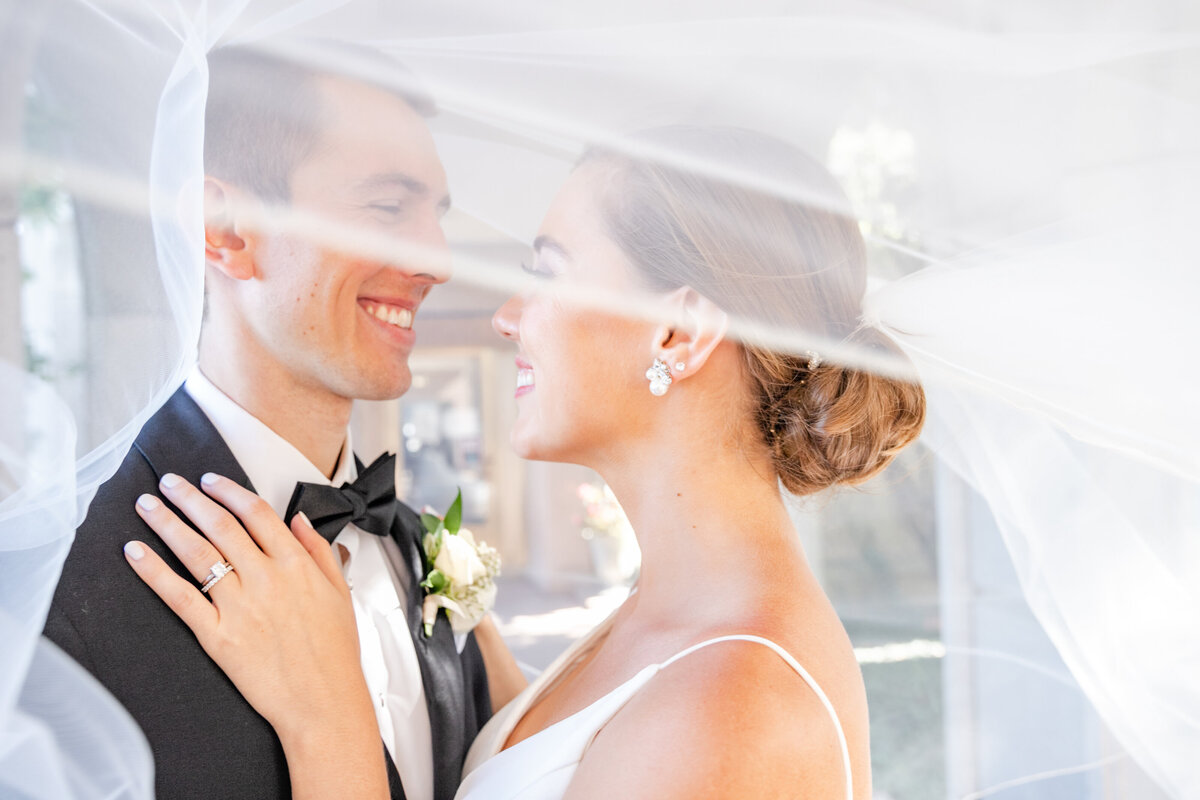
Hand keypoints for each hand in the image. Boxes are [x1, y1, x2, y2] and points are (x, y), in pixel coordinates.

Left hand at [124, 472, 375, 754]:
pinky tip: (136, 552)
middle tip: (170, 481)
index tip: (211, 479)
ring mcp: (240, 606)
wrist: (324, 701)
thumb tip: (300, 519)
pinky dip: (154, 572)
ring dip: (168, 523)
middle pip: (221, 525)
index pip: (257, 513)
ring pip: (197, 552)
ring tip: (147, 504)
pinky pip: (179, 597)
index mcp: (297, 565)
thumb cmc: (335, 653)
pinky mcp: (218, 636)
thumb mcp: (340, 593)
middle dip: (191, 498)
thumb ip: (320, 551)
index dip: (230, 491)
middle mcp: (266, 578)